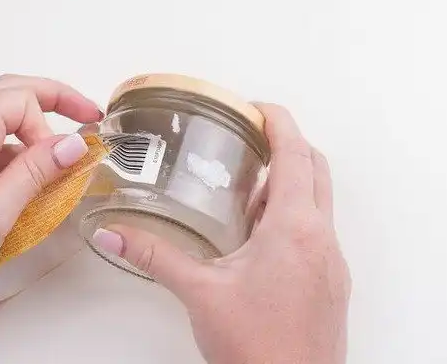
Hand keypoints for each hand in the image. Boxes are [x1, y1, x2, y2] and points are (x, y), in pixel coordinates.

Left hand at [0, 74, 102, 318]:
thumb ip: (38, 171)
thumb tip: (75, 142)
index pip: (23, 97)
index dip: (55, 121)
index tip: (72, 156)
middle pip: (10, 92)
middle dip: (53, 100)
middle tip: (87, 117)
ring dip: (32, 130)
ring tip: (59, 160)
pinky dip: (14, 153)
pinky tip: (27, 183)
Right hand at [91, 104, 350, 363]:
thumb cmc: (259, 350)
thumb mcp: (200, 293)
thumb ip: (154, 258)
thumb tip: (114, 235)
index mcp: (295, 229)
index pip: (296, 153)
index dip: (279, 121)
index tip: (258, 107)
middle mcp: (322, 239)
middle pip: (316, 169)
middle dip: (289, 144)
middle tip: (254, 138)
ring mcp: (332, 263)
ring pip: (320, 202)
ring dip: (291, 184)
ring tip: (251, 187)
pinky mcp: (331, 284)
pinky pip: (319, 232)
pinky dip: (295, 217)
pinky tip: (261, 239)